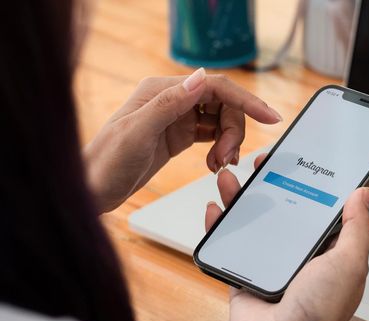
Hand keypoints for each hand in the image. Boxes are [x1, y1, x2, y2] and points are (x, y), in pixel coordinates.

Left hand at [83, 68, 281, 212]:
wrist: (93, 188)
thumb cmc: (107, 161)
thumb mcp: (138, 132)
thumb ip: (170, 104)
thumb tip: (200, 78)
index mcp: (162, 91)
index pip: (215, 86)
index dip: (246, 100)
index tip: (269, 116)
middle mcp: (172, 100)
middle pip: (223, 105)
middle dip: (233, 131)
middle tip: (228, 158)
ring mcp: (176, 118)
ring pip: (220, 120)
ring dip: (228, 141)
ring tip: (219, 164)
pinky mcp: (179, 136)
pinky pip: (211, 135)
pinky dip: (220, 148)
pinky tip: (215, 163)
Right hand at [204, 154, 368, 320]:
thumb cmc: (320, 312)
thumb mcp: (349, 262)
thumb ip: (357, 227)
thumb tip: (363, 193)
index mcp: (327, 250)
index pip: (318, 207)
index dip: (309, 182)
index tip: (298, 161)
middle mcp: (298, 253)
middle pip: (281, 209)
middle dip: (269, 183)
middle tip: (260, 164)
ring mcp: (270, 262)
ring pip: (253, 222)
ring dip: (240, 198)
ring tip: (231, 178)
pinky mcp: (244, 273)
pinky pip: (229, 244)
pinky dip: (219, 226)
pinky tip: (215, 209)